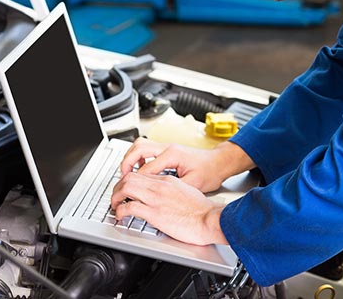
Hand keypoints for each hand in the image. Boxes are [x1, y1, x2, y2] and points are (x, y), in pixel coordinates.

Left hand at [110, 172, 227, 245]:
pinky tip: (120, 216)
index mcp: (168, 181)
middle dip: (118, 187)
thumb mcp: (187, 192)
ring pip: (126, 188)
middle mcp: (160, 187)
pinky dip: (120, 211)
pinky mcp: (154, 213)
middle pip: (129, 177)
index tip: (126, 189)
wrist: (210, 219)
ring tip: (114, 205)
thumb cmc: (203, 211)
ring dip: (115, 197)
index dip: (128, 180)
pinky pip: (129, 207)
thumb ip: (173, 191)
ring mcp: (156, 199)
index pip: (141, 174)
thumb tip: (165, 197)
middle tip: (115, 196)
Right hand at [119, 139, 254, 192]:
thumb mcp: (193, 184)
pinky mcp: (168, 150)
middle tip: (122, 179)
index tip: (129, 193)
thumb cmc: (211, 172)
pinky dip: (139, 158)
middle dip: (126, 163)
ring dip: (131, 158)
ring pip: (140, 145)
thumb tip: (156, 197)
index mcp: (172, 156)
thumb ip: (173, 189)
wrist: (220, 163)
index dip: (135, 182)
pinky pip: (146, 149)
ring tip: (127, 174)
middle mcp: (168, 148)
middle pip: (137, 149)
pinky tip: (140, 170)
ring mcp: (167, 147)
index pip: (145, 169)